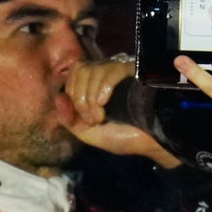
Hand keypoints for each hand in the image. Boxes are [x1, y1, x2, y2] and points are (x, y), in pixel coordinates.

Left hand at [63, 58, 180, 166]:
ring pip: (93, 69)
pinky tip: (106, 102)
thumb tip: (58, 97)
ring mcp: (122, 70)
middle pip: (79, 69)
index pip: (73, 73)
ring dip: (90, 97)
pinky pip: (110, 70)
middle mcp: (108, 73)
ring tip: (101, 116)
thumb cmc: (124, 137)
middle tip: (94, 119)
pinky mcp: (136, 71)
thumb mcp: (88, 134)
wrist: (154, 142)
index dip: (72, 94)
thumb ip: (69, 119)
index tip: (86, 118)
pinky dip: (102, 87)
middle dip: (80, 98)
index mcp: (96, 84)